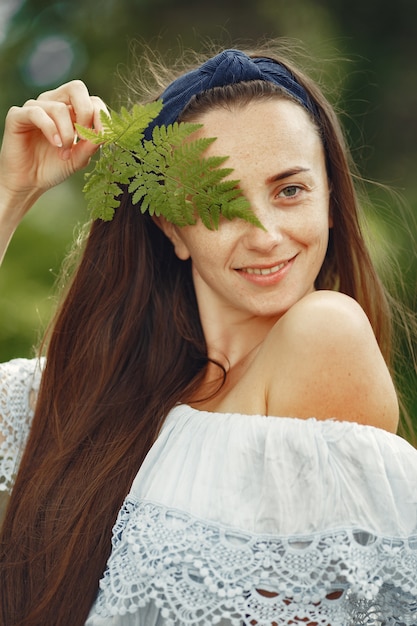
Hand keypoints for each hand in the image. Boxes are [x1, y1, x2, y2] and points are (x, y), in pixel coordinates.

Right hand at [0, 80, 107, 219]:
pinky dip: (50, 129)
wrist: (29, 182)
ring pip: (59, 107)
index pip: (91, 100)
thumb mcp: (79, 158)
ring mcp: (35, 107)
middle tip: (83, 137)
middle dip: (86, 113)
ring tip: (64, 152)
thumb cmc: (54, 167)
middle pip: (76, 88)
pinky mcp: (17, 116)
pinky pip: (36, 112)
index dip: (101, 116)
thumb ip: (91, 146)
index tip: (103, 137)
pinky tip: (55, 144)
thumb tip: (104, 134)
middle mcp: (53, 103)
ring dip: (67, 133)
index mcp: (71, 111)